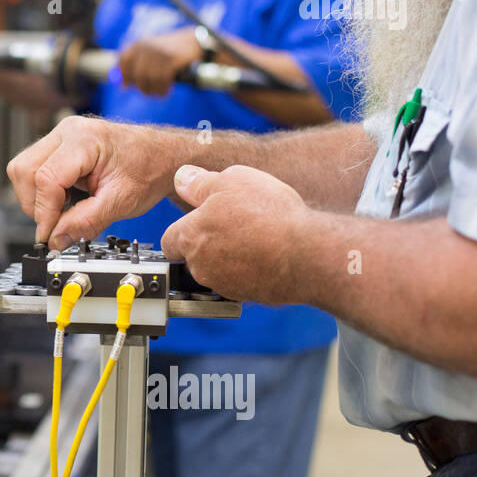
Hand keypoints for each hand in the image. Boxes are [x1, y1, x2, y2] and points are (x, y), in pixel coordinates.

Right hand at [7, 115, 180, 248]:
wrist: (164, 156)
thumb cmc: (150, 169)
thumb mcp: (121, 202)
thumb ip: (85, 222)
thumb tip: (55, 240)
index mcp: (84, 139)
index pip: (46, 178)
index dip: (45, 213)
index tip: (50, 236)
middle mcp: (67, 131)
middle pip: (24, 170)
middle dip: (35, 205)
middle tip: (56, 225)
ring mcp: (61, 136)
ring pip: (23, 169)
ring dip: (36, 198)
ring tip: (62, 211)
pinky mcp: (59, 145)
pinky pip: (33, 168)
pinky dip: (42, 191)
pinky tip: (64, 200)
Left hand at [118, 28, 202, 96]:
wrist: (194, 42)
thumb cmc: (170, 53)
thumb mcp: (151, 55)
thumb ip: (137, 68)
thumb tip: (122, 86)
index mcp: (139, 44)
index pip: (123, 61)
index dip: (123, 76)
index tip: (125, 87)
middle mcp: (147, 47)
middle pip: (137, 75)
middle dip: (142, 88)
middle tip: (149, 93)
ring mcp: (159, 53)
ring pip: (149, 80)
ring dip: (155, 91)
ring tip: (161, 92)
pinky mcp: (171, 59)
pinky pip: (162, 80)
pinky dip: (163, 89)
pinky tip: (167, 90)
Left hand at [160, 164, 310, 303]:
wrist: (306, 253)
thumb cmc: (268, 214)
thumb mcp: (231, 180)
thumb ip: (200, 182)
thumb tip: (182, 178)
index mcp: (190, 237)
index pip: (169, 240)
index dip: (183, 230)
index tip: (200, 222)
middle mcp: (200, 266)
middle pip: (193, 257)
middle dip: (207, 244)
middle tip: (234, 226)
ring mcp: (223, 285)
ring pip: (217, 271)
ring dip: (229, 258)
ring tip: (256, 238)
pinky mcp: (248, 297)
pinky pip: (242, 282)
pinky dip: (250, 271)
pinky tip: (269, 255)